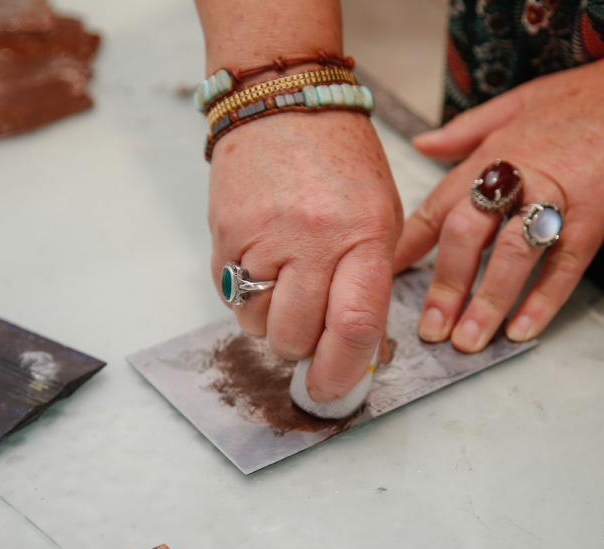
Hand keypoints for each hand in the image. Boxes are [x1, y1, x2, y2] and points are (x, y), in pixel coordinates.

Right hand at [209, 111, 401, 400]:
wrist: (283, 102)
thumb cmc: (342, 161)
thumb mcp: (380, 216)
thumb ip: (371, 282)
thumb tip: (360, 349)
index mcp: (363, 233)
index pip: (353, 323)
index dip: (343, 370)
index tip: (335, 390)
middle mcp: (311, 237)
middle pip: (295, 336)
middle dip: (303, 351)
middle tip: (312, 331)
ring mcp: (260, 235)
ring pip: (257, 324)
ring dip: (272, 323)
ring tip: (286, 284)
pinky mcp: (222, 233)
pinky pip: (230, 296)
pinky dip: (247, 297)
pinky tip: (264, 263)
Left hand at [393, 11, 603, 352]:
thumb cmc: (595, 96)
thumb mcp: (519, 101)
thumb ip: (467, 130)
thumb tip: (423, 144)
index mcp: (492, 154)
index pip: (438, 206)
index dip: (410, 245)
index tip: (386, 276)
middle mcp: (517, 176)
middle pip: (466, 237)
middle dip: (444, 287)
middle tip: (429, 330)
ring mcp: (557, 196)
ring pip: (511, 256)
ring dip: (486, 303)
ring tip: (468, 342)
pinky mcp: (597, 214)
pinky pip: (564, 265)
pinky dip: (543, 300)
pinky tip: (523, 331)